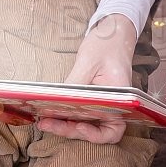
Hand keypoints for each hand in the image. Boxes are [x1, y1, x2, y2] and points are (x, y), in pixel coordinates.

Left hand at [38, 14, 136, 144]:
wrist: (113, 31)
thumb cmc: (107, 44)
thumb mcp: (88, 62)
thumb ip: (75, 85)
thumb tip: (56, 103)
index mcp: (120, 99)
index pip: (113, 130)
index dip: (94, 135)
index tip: (77, 126)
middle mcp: (114, 106)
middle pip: (95, 130)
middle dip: (70, 130)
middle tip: (47, 123)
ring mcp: (104, 103)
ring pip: (86, 124)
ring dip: (66, 125)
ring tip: (45, 121)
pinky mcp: (95, 99)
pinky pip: (82, 113)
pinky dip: (68, 116)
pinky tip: (52, 112)